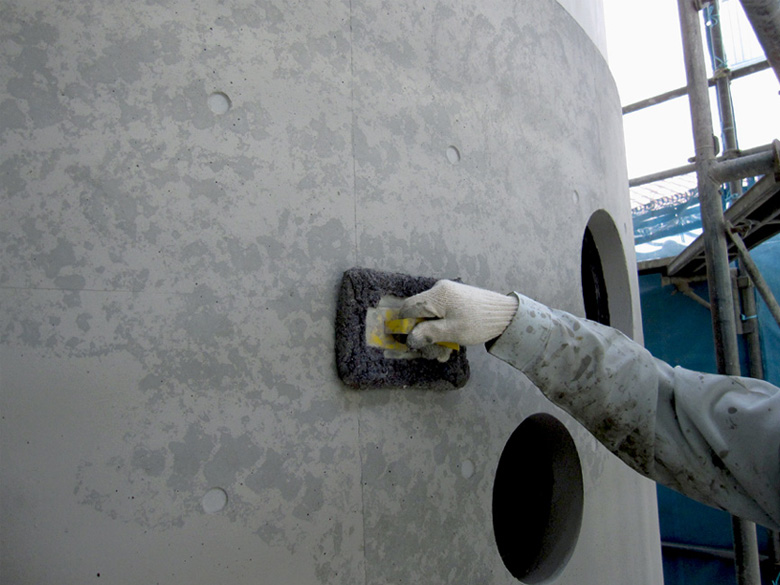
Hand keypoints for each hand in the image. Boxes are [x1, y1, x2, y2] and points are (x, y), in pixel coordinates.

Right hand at [399, 280, 517, 359]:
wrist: (507, 314)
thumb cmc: (479, 322)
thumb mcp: (453, 332)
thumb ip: (428, 333)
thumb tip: (409, 338)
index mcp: (437, 295)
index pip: (408, 307)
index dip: (403, 324)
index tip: (405, 341)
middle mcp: (439, 290)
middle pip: (419, 313)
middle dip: (422, 334)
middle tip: (432, 353)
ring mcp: (448, 294)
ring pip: (430, 316)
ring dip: (434, 335)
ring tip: (444, 353)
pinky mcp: (455, 300)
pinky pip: (441, 315)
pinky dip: (442, 329)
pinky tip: (450, 343)